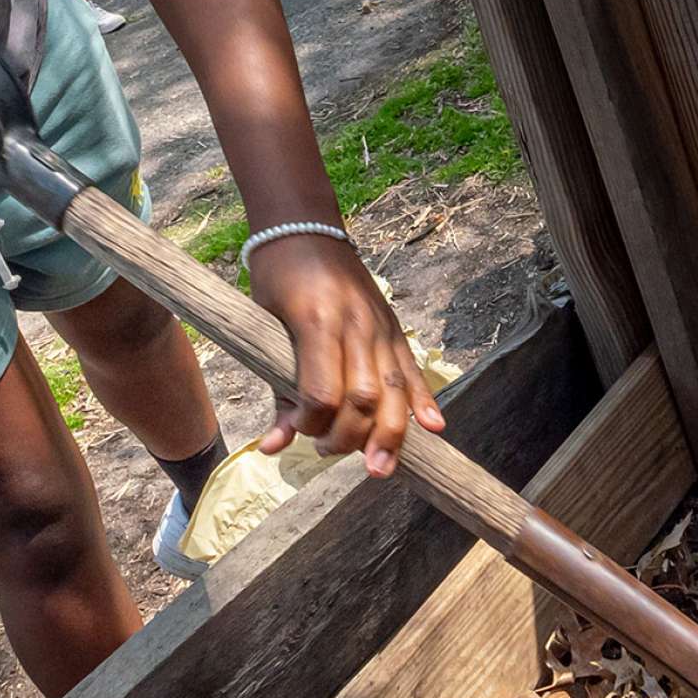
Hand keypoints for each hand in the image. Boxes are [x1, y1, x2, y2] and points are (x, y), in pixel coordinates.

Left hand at [249, 234, 442, 475]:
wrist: (304, 229)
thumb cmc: (276, 281)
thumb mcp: (264, 330)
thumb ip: (276, 389)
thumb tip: (272, 447)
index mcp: (317, 323)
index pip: (322, 392)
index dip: (312, 424)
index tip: (298, 432)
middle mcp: (355, 326)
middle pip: (364, 398)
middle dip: (349, 437)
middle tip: (327, 453)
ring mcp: (380, 326)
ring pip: (394, 389)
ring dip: (391, 435)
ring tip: (382, 468)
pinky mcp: (393, 327)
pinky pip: (412, 369)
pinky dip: (423, 401)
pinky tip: (433, 428)